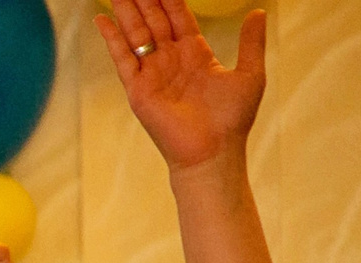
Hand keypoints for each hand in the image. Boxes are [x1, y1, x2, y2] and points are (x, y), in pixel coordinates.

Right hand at [97, 0, 265, 171]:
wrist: (213, 152)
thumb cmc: (232, 120)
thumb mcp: (249, 74)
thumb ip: (251, 42)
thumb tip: (258, 12)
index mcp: (195, 53)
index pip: (177, 16)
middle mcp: (170, 60)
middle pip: (153, 20)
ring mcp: (152, 73)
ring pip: (136, 33)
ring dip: (126, 11)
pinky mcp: (138, 89)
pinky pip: (122, 58)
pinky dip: (111, 38)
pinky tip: (102, 20)